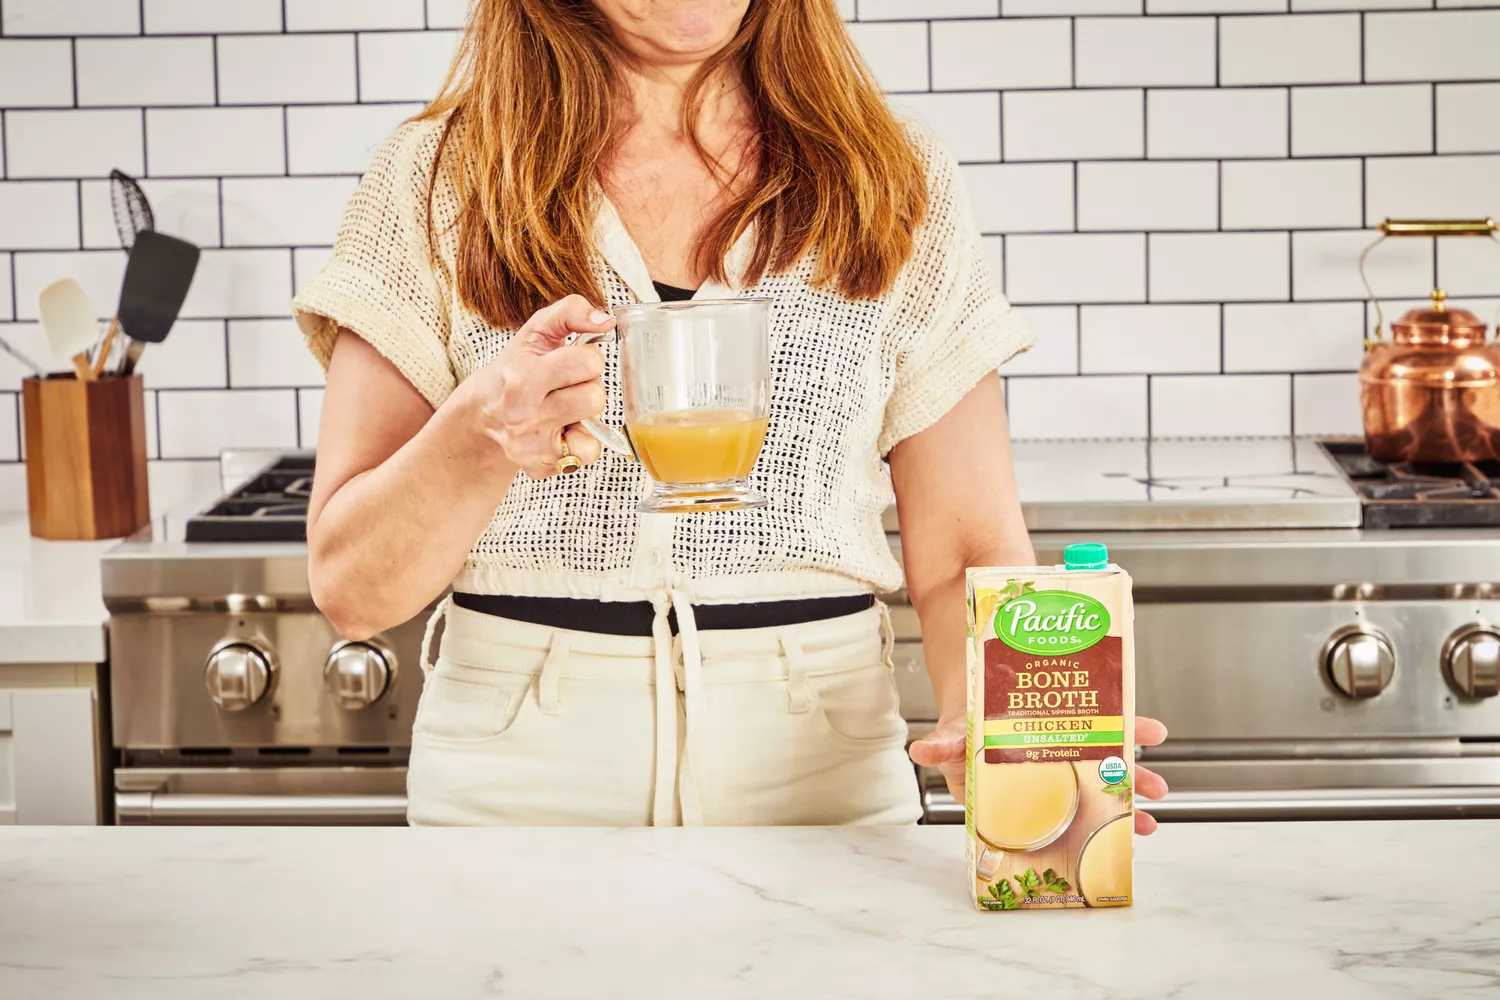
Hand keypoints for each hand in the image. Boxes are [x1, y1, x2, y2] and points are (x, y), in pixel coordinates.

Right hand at [460, 295, 615, 479]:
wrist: (482, 415)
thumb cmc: (514, 370)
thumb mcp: (535, 332)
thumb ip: (571, 313)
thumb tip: (606, 320)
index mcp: (522, 376)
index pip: (588, 363)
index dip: (587, 359)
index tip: (570, 362)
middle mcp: (523, 414)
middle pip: (595, 397)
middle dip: (587, 387)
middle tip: (566, 386)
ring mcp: (532, 444)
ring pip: (595, 427)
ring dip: (586, 414)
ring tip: (564, 407)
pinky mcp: (541, 466)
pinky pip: (589, 453)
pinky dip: (583, 442)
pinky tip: (563, 431)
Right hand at [909, 716, 1169, 834]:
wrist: (975, 680)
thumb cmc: (965, 720)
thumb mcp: (954, 733)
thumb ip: (943, 745)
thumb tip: (920, 751)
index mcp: (1019, 784)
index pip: (1051, 814)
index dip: (1079, 829)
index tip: (1107, 838)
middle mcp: (1048, 771)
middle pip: (1087, 796)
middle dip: (1117, 811)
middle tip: (1143, 823)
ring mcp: (1067, 747)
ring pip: (1105, 768)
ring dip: (1136, 777)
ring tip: (1158, 788)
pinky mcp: (1079, 720)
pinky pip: (1111, 727)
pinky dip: (1134, 726)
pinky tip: (1152, 731)